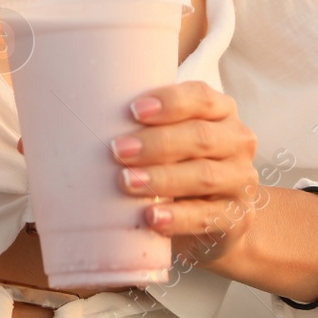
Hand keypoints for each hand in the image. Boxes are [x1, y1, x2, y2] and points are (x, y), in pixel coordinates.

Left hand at [109, 80, 261, 265]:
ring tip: (127, 182)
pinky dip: (178, 217)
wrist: (214, 220)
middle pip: (200, 136)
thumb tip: (76, 118)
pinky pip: (209, 216)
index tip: (134, 110)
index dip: (170, 102)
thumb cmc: (177, 165)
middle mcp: (237, 141)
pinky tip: (151, 217)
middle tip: (117, 150)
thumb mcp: (166, 139)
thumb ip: (139, 124)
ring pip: (204, 175)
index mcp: (221, 111)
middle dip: (156, 143)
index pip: (201, 97)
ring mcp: (241, 181)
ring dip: (162, 178)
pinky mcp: (238, 218)